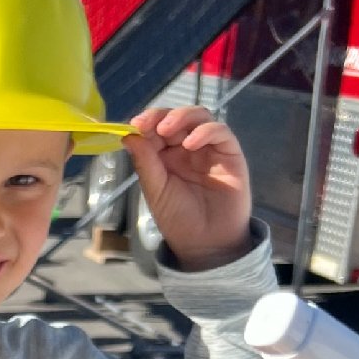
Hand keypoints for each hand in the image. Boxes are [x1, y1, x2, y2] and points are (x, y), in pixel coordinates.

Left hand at [123, 106, 253, 270]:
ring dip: (182, 117)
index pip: (155, 127)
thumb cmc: (177, 217)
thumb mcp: (155, 189)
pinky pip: (221, 132)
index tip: (134, 124)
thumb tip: (127, 135)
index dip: (146, 121)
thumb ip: (145, 162)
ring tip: (166, 129)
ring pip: (200, 117)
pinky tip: (191, 143)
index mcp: (164, 154)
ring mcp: (209, 148)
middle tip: (148, 124)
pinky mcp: (230, 153)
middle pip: (176, 117)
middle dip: (160, 115)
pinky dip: (206, 131)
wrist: (205, 242)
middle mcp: (186, 146)